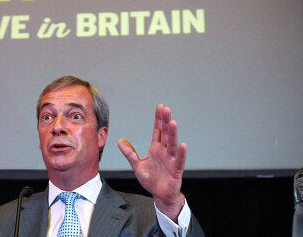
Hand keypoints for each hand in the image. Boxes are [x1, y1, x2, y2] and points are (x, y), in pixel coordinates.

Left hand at [117, 104, 186, 221]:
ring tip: (173, 122)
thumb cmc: (151, 180)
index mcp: (156, 149)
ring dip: (173, 134)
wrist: (160, 195)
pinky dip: (180, 153)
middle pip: (166, 134)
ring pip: (172, 144)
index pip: (158, 131)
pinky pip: (179, 160)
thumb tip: (120, 141)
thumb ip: (130, 153)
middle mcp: (165, 152)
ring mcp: (171, 160)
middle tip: (166, 109)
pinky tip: (182, 144)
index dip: (158, 119)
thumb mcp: (137, 165)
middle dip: (166, 121)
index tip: (160, 107)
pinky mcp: (176, 170)